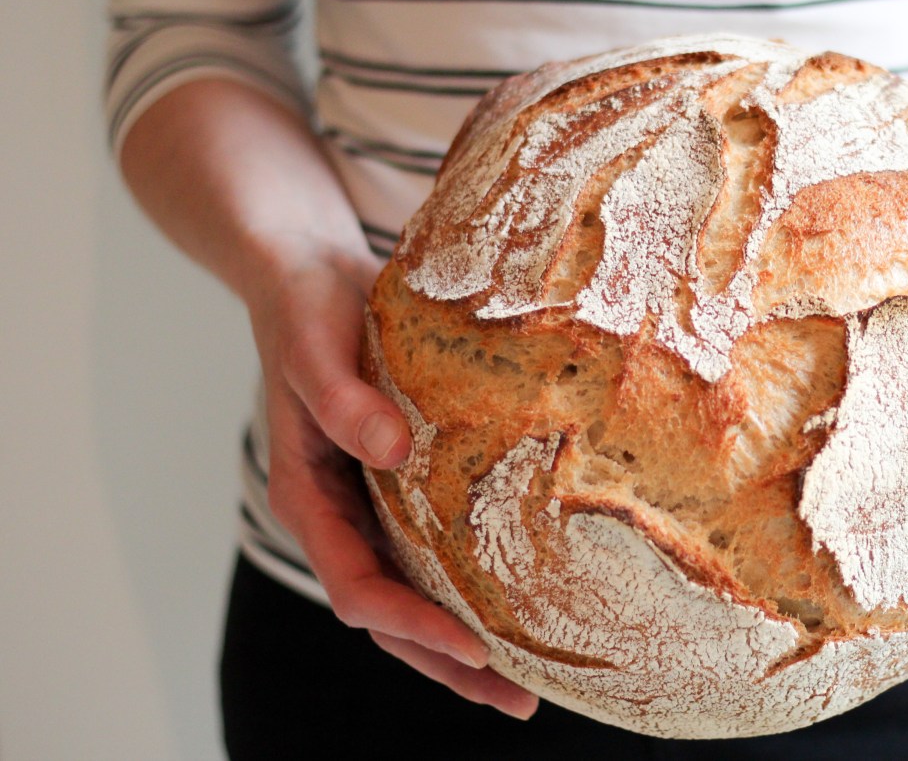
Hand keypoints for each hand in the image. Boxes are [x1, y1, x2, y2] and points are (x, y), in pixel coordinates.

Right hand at [247, 246, 538, 719]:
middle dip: (449, 664)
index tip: (476, 647)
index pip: (359, 590)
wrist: (309, 277)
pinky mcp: (399, 487)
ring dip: (463, 640)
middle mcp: (339, 517)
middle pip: (390, 616)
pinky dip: (470, 585)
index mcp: (307, 498)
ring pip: (414, 593)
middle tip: (519, 701)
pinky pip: (434, 552)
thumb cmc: (306, 309)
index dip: (413, 626)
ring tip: (530, 680)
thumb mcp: (316, 347)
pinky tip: (521, 599)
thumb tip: (391, 451)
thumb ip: (341, 400)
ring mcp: (368, 508)